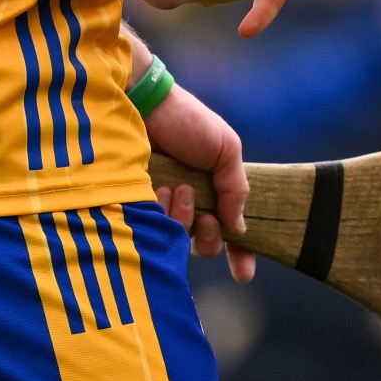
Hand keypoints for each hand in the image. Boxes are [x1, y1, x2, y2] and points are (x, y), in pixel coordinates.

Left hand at [143, 82, 254, 282]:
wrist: (142, 105)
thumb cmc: (186, 121)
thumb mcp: (225, 148)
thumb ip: (236, 188)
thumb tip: (239, 229)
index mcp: (214, 191)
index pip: (231, 233)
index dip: (241, 256)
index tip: (244, 275)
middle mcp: (188, 204)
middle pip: (207, 246)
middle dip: (211, 236)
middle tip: (208, 216)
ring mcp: (161, 208)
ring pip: (179, 242)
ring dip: (185, 218)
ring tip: (179, 189)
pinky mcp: (136, 210)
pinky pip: (154, 232)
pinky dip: (162, 215)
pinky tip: (159, 191)